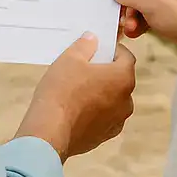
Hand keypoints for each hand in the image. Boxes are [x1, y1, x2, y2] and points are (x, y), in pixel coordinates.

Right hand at [15, 34, 136, 162]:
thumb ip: (85, 45)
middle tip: (85, 68)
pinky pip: (104, 118)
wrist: (50, 131)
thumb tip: (92, 39)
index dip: (113, 50)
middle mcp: (126, 101)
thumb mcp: (70, 58)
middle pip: (120, 79)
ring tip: (79, 90)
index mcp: (123, 78)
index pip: (126, 57)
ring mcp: (117, 121)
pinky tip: (77, 109)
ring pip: (113, 100)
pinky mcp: (104, 136)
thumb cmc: (62, 91)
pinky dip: (95, 112)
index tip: (99, 49)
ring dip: (102, 93)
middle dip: (106, 72)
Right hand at [88, 0, 176, 46]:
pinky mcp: (157, 14)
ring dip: (129, 18)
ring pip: (131, 6)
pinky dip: (135, 25)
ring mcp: (156, 0)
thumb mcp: (153, 5)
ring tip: (132, 29)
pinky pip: (138, 17)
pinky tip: (136, 33)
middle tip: (117, 15)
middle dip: (123, 6)